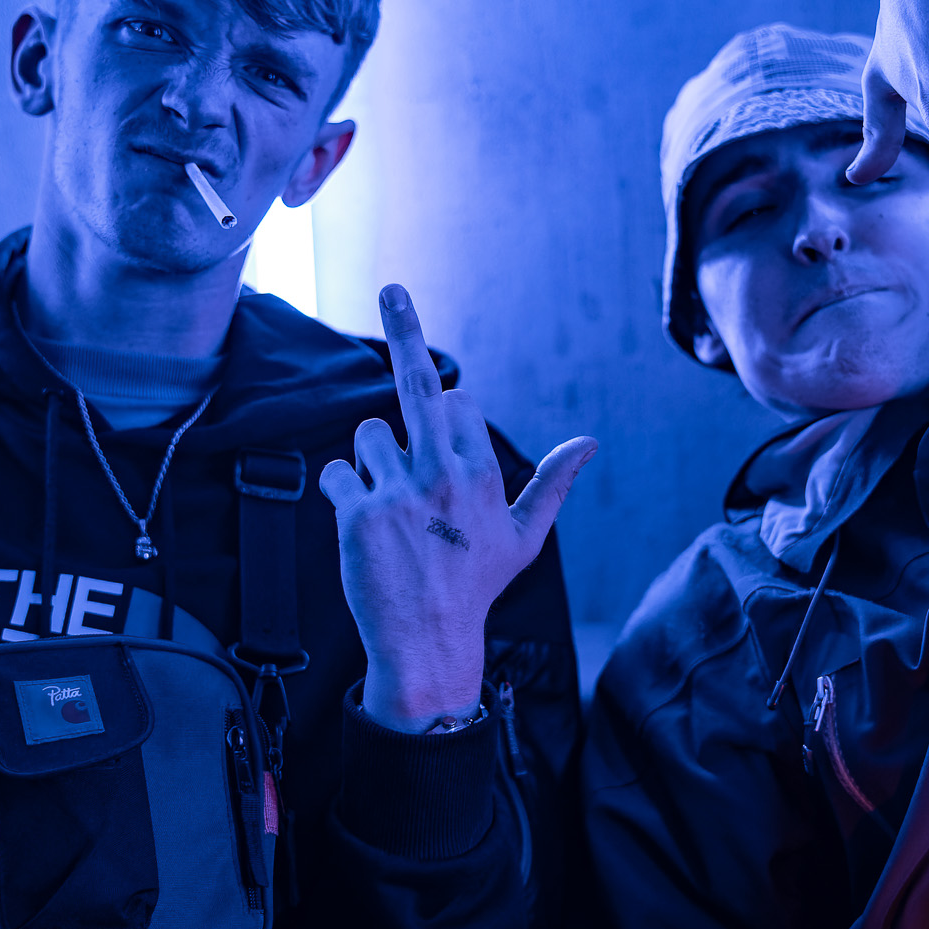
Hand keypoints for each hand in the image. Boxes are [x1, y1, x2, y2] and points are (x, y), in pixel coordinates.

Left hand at [320, 284, 595, 731]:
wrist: (427, 643)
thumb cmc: (475, 587)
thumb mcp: (524, 537)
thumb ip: (552, 483)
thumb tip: (589, 442)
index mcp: (482, 473)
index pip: (456, 404)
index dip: (446, 423)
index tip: (444, 451)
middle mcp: (442, 474)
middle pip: (417, 384)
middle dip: (407, 327)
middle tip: (394, 285)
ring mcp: (398, 492)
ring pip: (368, 434)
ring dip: (372, 460)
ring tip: (392, 510)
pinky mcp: (359, 513)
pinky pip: (339, 473)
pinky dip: (345, 492)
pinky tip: (364, 525)